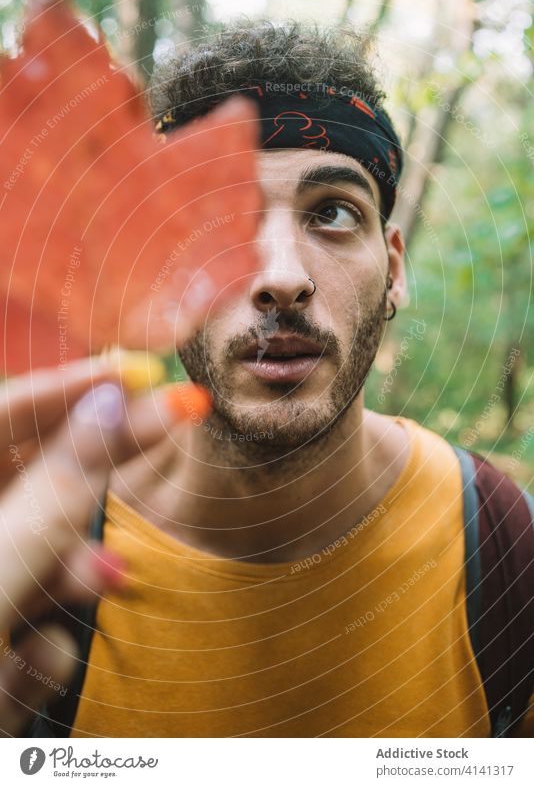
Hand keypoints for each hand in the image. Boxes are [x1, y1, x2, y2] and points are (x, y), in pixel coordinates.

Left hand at [0, 358, 208, 735]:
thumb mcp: (0, 573)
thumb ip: (58, 492)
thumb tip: (112, 405)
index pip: (7, 414)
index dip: (75, 387)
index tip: (144, 373)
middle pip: (35, 482)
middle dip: (92, 484)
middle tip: (176, 419)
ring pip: (44, 556)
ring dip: (72, 576)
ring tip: (103, 585)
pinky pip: (36, 621)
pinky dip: (40, 645)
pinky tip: (14, 675)